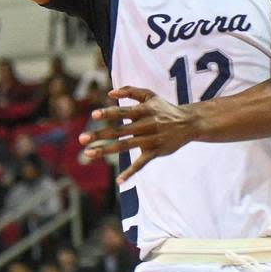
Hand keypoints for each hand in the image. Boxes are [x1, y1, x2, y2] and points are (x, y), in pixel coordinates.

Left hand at [79, 86, 199, 182]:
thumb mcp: (150, 95)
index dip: (109, 113)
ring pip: (125, 146)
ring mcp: (151, 140)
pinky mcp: (156, 152)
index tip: (94, 115)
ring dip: (106, 150)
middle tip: (81, 139)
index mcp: (144, 111)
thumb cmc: (165, 108)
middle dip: (100, 135)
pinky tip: (119, 180)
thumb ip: (130, 91)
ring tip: (88, 154)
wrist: (189, 123)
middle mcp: (146, 125)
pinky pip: (141, 164)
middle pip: (119, 131)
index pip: (123, 112)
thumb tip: (109, 93)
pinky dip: (131, 172)